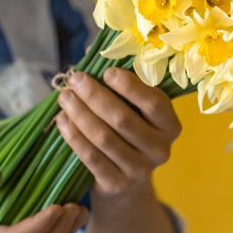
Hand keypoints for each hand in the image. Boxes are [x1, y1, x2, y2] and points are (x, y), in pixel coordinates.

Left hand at [55, 67, 181, 196]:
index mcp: (171, 126)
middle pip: (123, 119)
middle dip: (95, 96)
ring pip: (104, 137)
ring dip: (80, 114)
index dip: (130, 86)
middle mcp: (161, 150)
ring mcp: (140, 171)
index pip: (154, 103)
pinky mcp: (117, 184)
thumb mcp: (135, 109)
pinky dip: (73, 136)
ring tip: (64, 97)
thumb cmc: (129, 131)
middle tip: (75, 80)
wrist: (126, 183)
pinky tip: (62, 120)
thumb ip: (120, 82)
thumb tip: (93, 47)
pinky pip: (91, 157)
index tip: (106, 71)